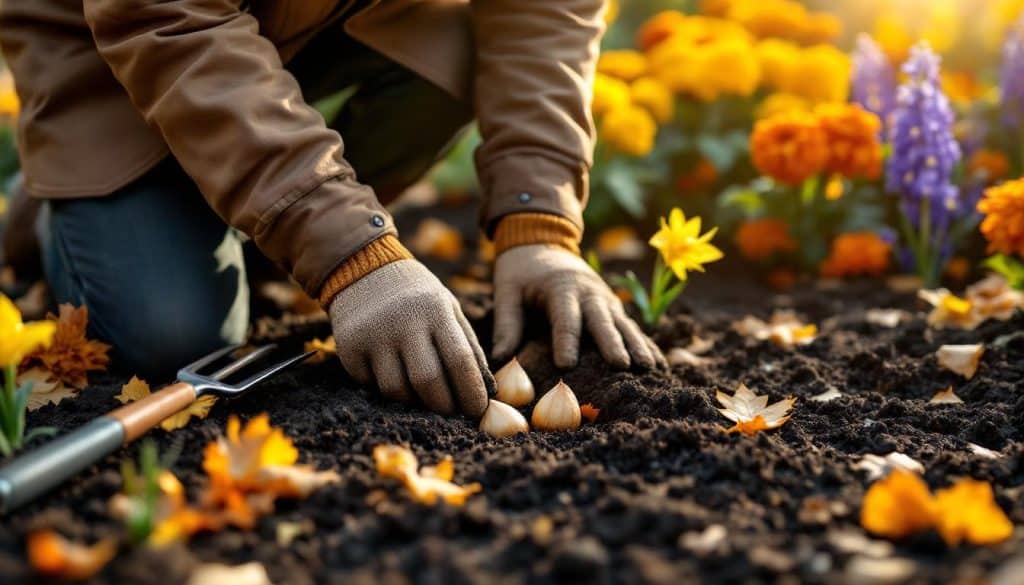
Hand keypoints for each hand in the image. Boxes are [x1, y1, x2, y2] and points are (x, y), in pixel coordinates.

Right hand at [328, 260, 491, 416]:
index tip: (478, 411)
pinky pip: (372, 386)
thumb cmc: (418, 297)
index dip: (471, 392)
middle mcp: (403, 322)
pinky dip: (386, 389)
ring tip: (423, 393)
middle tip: (451, 412)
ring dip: (414, 400)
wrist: (363, 270)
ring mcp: (372, 336)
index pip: (459, 360)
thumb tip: (488, 392)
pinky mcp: (349, 348)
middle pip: (427, 381)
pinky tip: (393, 374)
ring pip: (397, 390)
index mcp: (434, 310)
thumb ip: (469, 347)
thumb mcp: (449, 309)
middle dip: (444, 406)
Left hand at [492, 244, 666, 369]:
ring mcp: (604, 297)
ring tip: (650, 368)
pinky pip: (631, 326)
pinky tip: (658, 363)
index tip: (566, 365)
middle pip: (602, 319)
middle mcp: (588, 291)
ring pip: (624, 323)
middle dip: (612, 343)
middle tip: (622, 366)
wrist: (542, 240)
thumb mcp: (507, 290)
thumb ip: (506, 323)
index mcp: (560, 287)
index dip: (565, 340)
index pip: (564, 316)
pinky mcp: (612, 305)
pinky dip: (645, 343)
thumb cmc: (521, 271)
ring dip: (637, 345)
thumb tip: (500, 358)